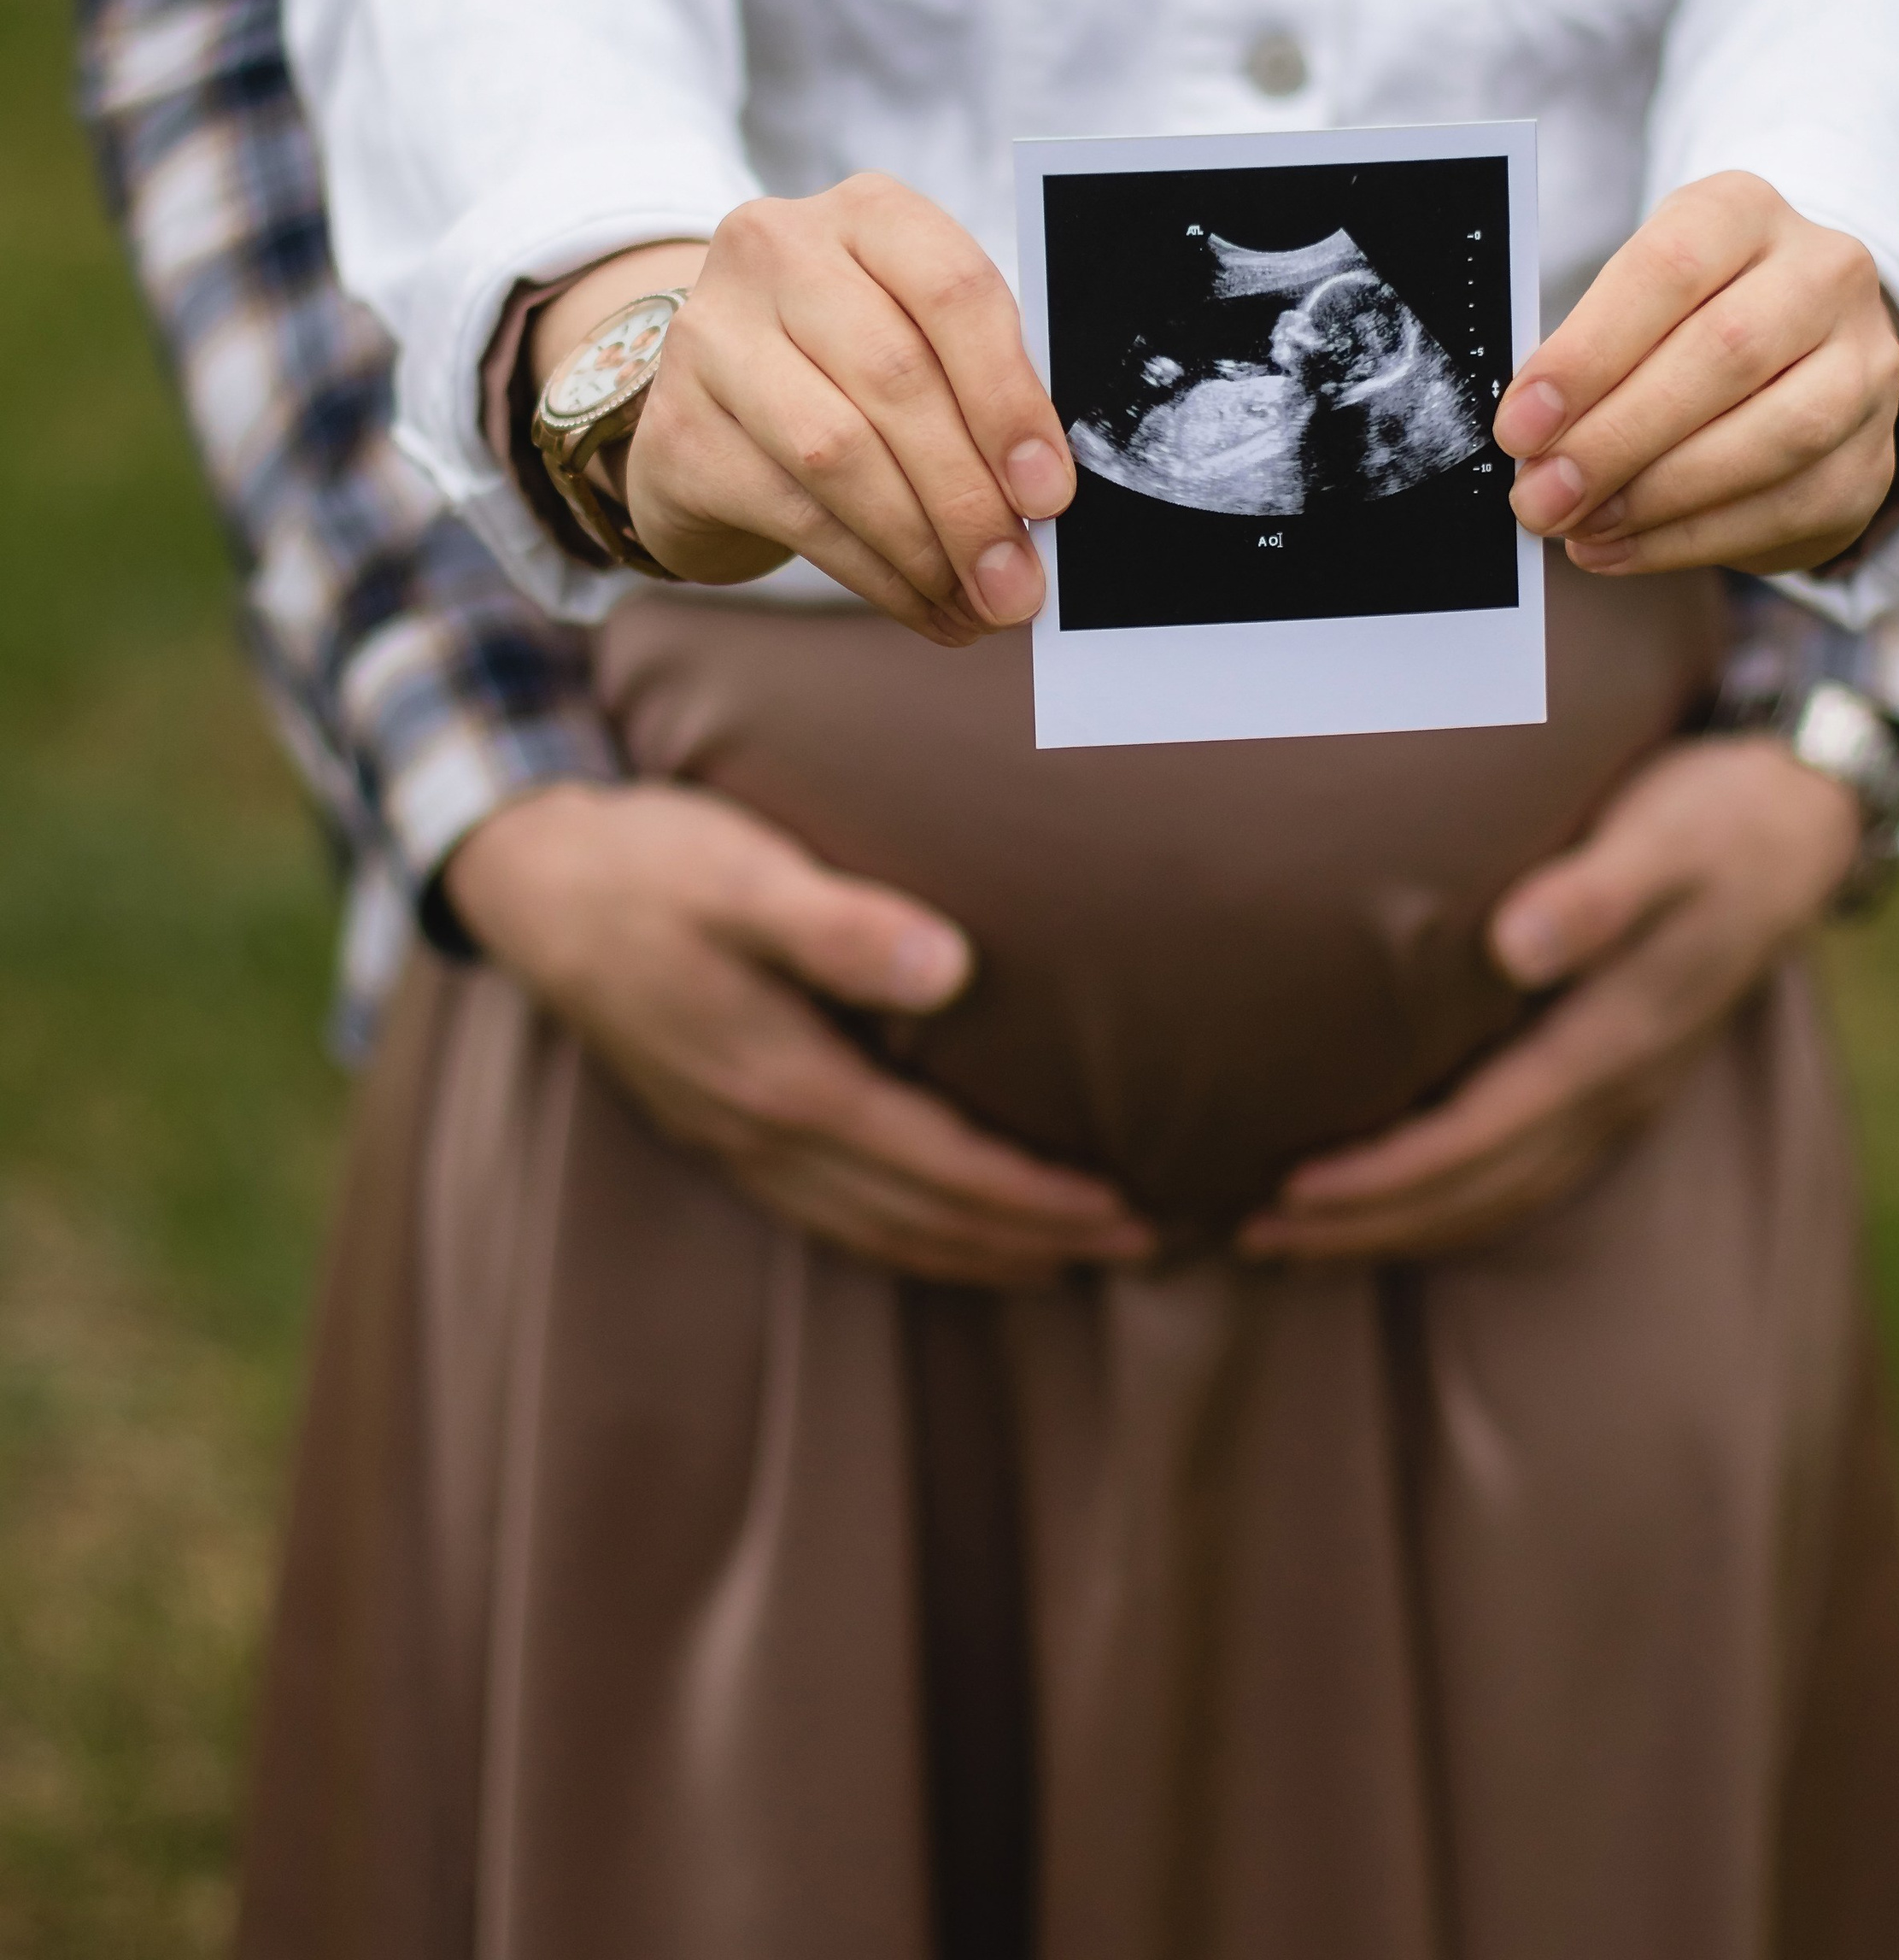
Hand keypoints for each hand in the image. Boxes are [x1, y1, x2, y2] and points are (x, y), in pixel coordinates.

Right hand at [446, 780, 1152, 1286]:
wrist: (534, 881)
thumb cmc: (651, 863)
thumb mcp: (742, 874)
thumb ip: (840, 926)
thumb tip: (953, 971)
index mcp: (787, 1082)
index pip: (940, 1168)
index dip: (1036, 1197)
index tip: (1126, 1206)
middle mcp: (765, 1134)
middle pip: (921, 1221)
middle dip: (1033, 1241)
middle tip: (1141, 1244)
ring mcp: (737, 1140)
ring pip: (878, 1230)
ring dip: (977, 1251)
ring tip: (1066, 1258)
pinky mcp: (721, 1123)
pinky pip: (833, 1213)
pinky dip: (904, 1236)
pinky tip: (939, 1229)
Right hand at [605, 180, 1075, 643]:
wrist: (711, 398)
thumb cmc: (850, 367)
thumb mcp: (918, 339)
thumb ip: (979, 390)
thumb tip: (1044, 501)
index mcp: (868, 213)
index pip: (952, 288)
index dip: (1008, 398)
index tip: (1050, 495)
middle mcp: (777, 251)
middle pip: (896, 380)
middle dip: (971, 499)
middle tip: (1020, 583)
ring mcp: (711, 335)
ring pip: (839, 453)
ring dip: (924, 546)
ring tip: (980, 603)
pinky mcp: (675, 428)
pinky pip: (793, 513)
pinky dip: (874, 573)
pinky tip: (922, 604)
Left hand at [1238, 734, 1858, 1262]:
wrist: (1795, 828)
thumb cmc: (1710, 818)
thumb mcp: (1662, 838)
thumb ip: (1596, 893)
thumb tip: (1519, 946)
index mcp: (1615, 1037)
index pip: (1480, 1136)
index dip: (1386, 1175)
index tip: (1292, 1188)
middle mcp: (1618, 1087)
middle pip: (1479, 1190)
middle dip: (1366, 1223)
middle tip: (1251, 1233)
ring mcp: (1622, 1096)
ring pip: (1500, 1195)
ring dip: (1399, 1226)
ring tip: (1296, 1236)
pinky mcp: (1615, 1081)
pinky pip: (1525, 1171)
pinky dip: (1452, 1202)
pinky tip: (1397, 1200)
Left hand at [1497, 172, 1898, 577]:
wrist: (1796, 354)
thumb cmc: (1681, 323)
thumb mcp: (1633, 302)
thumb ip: (1587, 355)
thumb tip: (1530, 440)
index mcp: (1745, 212)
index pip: (1669, 269)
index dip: (1588, 354)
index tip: (1520, 426)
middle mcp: (1824, 274)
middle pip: (1724, 353)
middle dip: (1616, 438)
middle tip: (1541, 495)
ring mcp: (1865, 365)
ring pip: (1773, 437)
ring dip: (1658, 496)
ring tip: (1581, 526)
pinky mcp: (1875, 455)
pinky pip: (1789, 507)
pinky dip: (1692, 539)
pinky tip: (1621, 548)